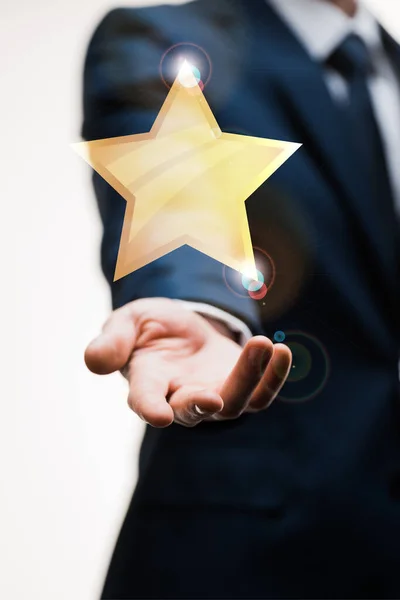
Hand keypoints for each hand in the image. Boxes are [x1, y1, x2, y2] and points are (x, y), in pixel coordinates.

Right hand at [85, 298, 291, 427]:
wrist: (182, 327)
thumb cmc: (149, 327)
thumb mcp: (127, 322)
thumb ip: (112, 340)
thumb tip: (93, 362)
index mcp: (147, 381)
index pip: (145, 398)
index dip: (149, 407)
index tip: (158, 416)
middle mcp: (180, 396)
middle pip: (193, 410)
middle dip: (203, 404)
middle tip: (214, 395)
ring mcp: (213, 395)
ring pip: (234, 403)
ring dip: (248, 378)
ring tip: (262, 344)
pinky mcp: (240, 386)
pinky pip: (261, 393)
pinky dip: (273, 377)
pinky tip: (282, 351)